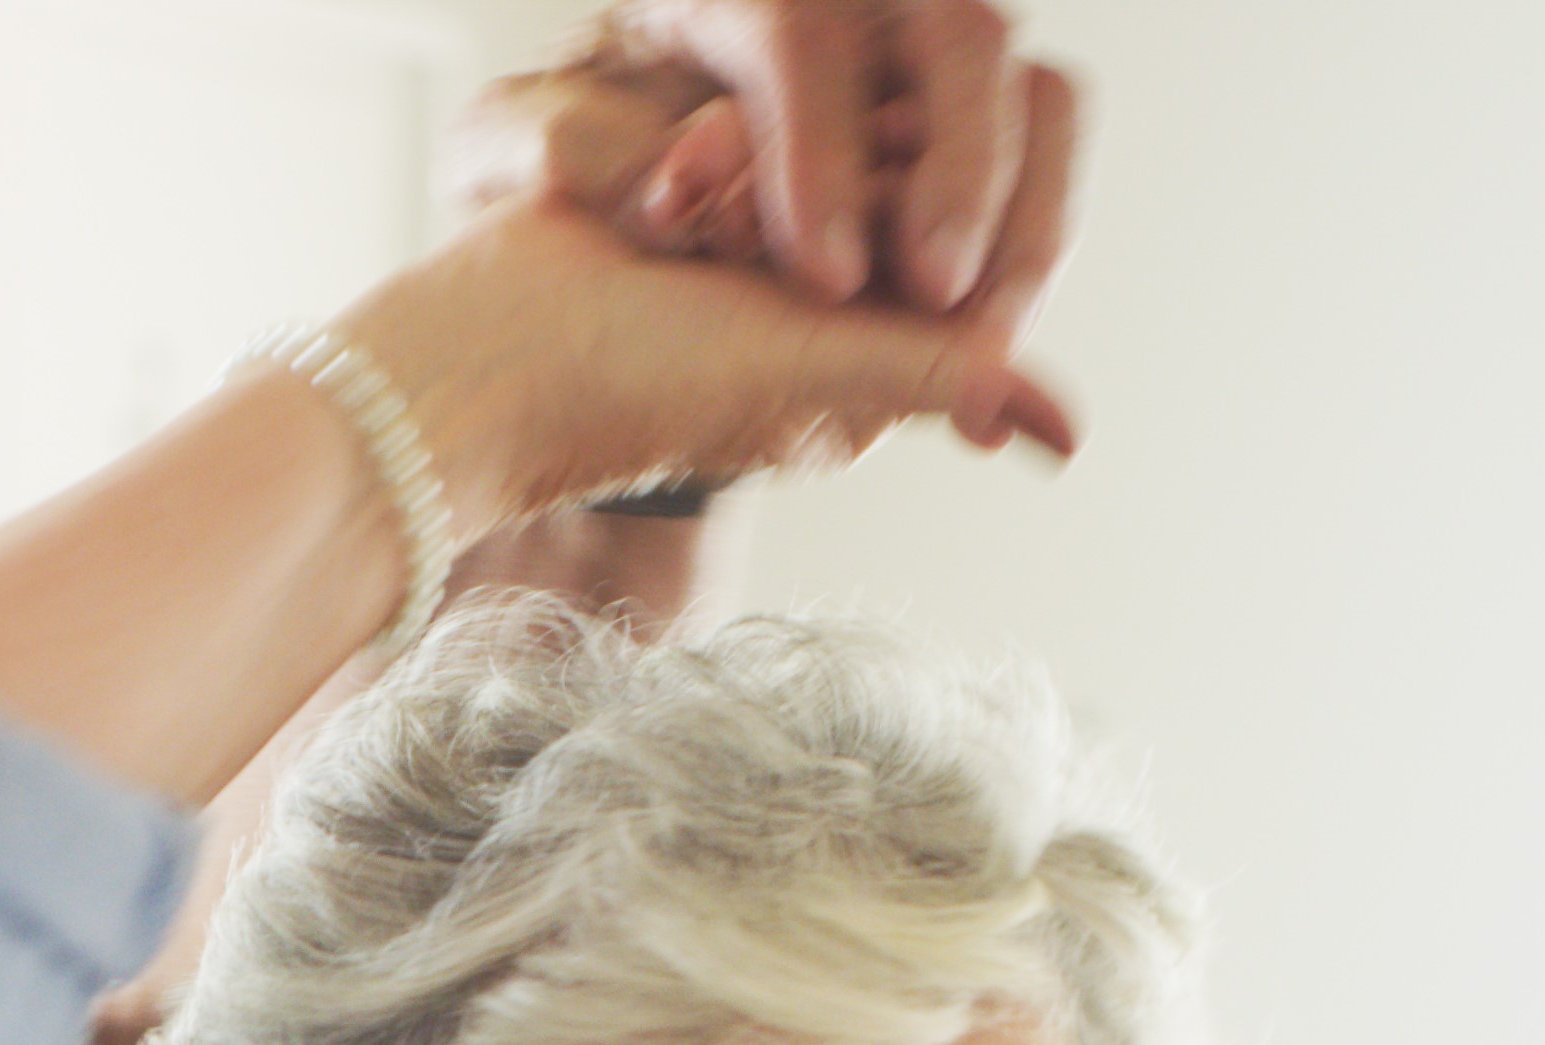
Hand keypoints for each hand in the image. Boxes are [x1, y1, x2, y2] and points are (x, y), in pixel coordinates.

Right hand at [361, 179, 1076, 537]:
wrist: (482, 351)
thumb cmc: (631, 387)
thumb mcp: (810, 373)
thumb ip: (942, 371)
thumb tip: (1063, 428)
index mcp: (893, 346)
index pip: (988, 227)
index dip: (924, 210)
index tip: (822, 264)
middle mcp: (848, 286)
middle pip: (916, 165)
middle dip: (824, 189)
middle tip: (719, 248)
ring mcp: (781, 228)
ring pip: (840, 129)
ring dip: (753, 171)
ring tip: (669, 231)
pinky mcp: (718, 178)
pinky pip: (761, 116)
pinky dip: (713, 152)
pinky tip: (652, 206)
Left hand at [459, 3, 1080, 318]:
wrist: (611, 178)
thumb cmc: (567, 159)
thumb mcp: (511, 152)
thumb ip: (549, 149)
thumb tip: (639, 178)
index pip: (802, 31)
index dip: (823, 152)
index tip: (824, 277)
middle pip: (955, 28)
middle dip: (957, 166)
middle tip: (931, 294)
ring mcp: (921, 49)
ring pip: (1026, 81)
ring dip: (1021, 208)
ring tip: (983, 332)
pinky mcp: (972, 114)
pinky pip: (1046, 146)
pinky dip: (1034, 234)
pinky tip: (991, 330)